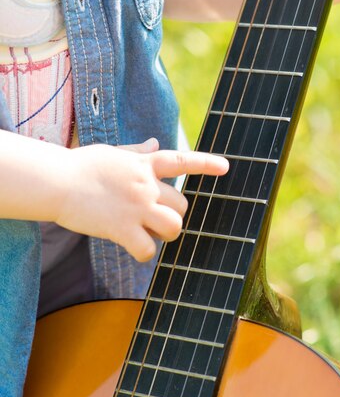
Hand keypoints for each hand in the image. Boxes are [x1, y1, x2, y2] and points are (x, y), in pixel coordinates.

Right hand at [55, 138, 228, 261]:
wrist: (57, 181)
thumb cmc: (81, 166)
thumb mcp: (113, 152)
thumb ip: (138, 151)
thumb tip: (154, 143)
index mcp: (144, 164)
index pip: (182, 161)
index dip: (206, 164)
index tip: (226, 167)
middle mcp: (146, 185)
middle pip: (181, 206)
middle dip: (173, 215)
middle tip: (154, 219)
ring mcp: (137, 207)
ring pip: (174, 228)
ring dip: (165, 234)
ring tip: (149, 233)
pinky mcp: (123, 228)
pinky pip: (148, 250)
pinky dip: (142, 253)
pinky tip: (130, 247)